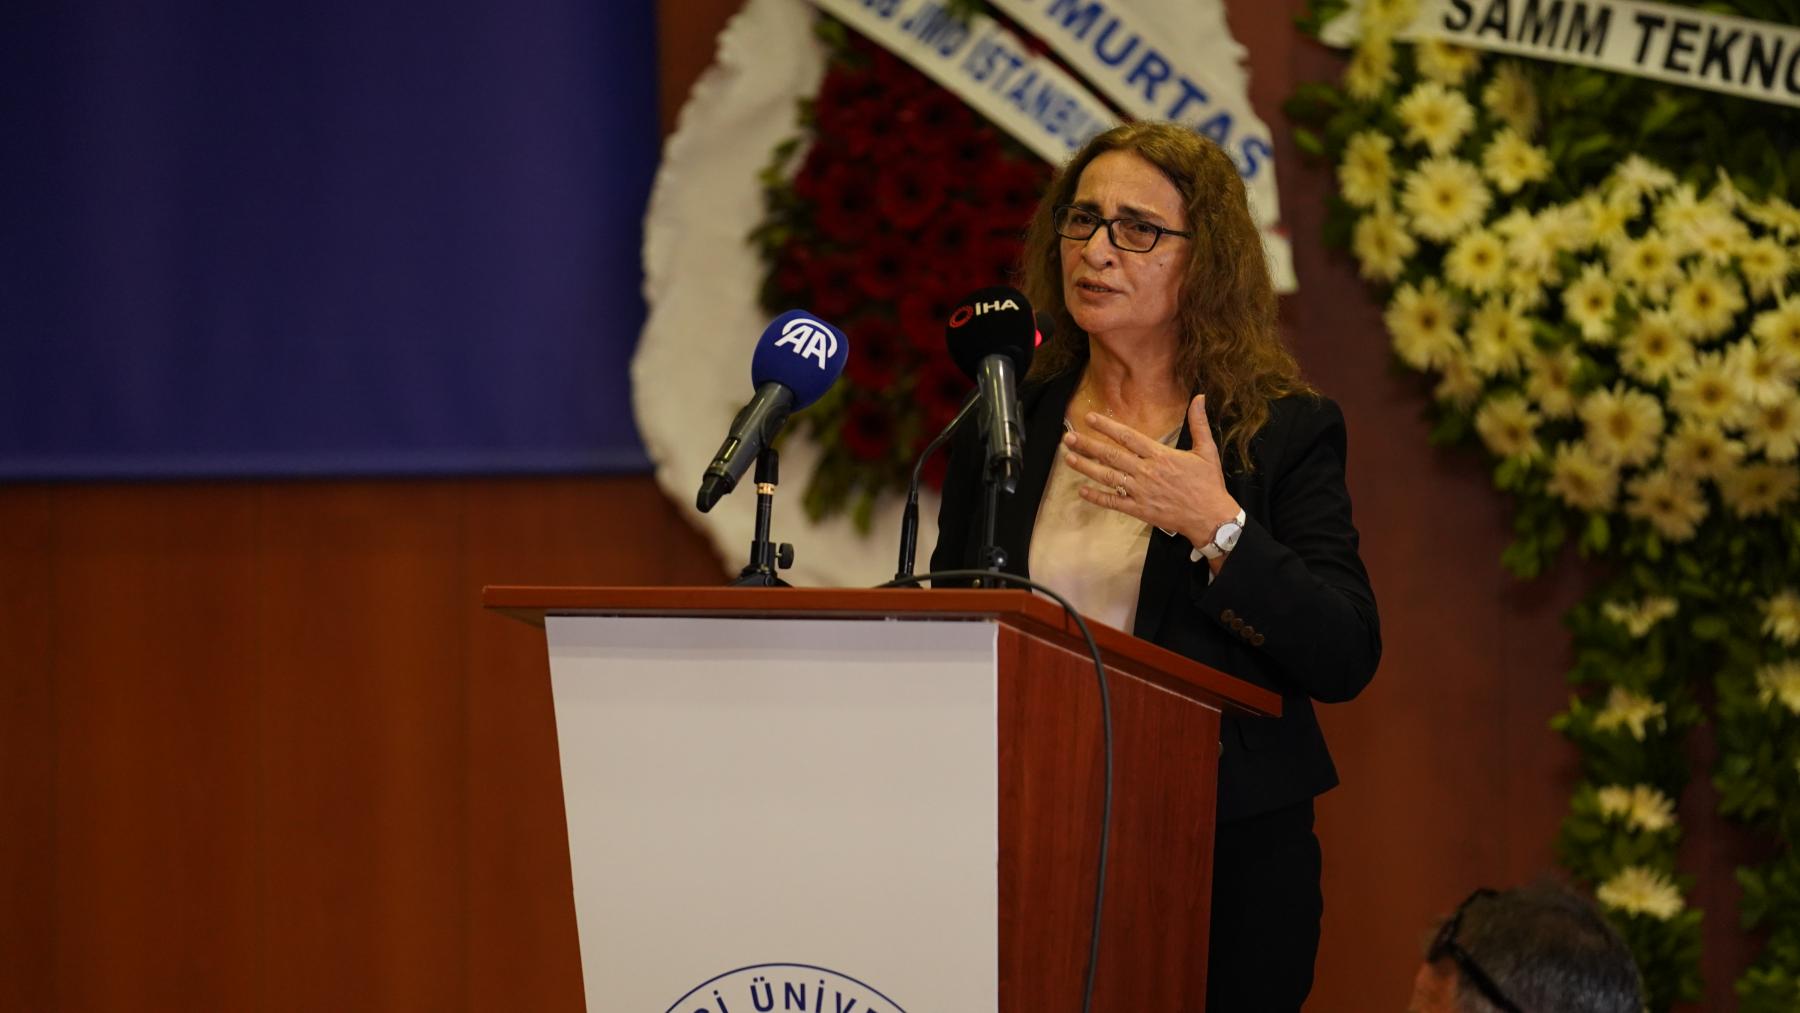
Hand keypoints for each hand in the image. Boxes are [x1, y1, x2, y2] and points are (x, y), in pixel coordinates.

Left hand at [1061, 394, 1242, 551]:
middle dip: (1088, 445)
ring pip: (1108, 477)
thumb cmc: (1208, 483)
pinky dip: (1097, 497)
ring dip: (1086, 467)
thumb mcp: (1207, 450)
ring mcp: (1141, 492)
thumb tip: (1199, 398)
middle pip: (1112, 455)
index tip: (1089, 418)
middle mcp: (1146, 472)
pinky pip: (1114, 502)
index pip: (1128, 437)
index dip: (1107, 427)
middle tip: (1068, 438)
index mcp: (1160, 456)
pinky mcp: (1139, 510)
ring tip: (1068, 458)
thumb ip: (1198, 423)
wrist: (1211, 517)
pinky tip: (1082, 490)